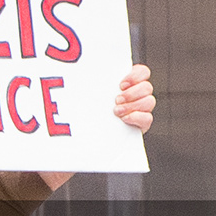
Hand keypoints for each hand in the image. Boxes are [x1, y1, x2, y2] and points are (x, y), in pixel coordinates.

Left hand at [36, 62, 157, 192]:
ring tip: (115, 111)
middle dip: (134, 91)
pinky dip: (139, 117)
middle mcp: (129, 99)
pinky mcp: (133, 130)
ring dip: (135, 104)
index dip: (137, 74)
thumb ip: (81, 85)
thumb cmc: (67, 123)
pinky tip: (123, 120)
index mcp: (119, 86)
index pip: (141, 72)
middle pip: (147, 86)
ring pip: (149, 101)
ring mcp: (134, 114)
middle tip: (116, 99)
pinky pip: (147, 120)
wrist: (66, 151)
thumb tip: (73, 64)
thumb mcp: (73, 100)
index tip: (121, 82)